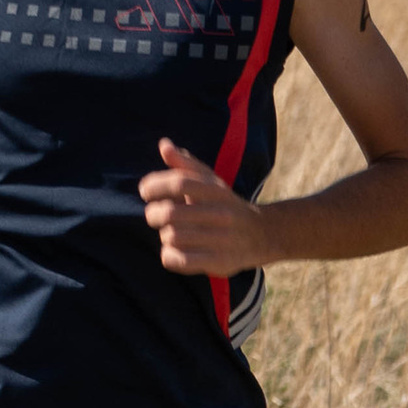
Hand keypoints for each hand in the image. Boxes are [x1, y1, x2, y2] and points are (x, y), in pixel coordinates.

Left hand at [138, 139, 262, 277]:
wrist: (261, 234)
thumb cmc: (226, 204)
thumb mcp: (211, 181)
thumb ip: (186, 164)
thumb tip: (164, 145)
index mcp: (217, 190)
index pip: (180, 183)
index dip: (155, 185)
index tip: (146, 191)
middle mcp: (221, 213)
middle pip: (170, 213)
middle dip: (153, 214)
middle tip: (155, 215)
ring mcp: (221, 239)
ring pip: (171, 237)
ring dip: (164, 235)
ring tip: (171, 233)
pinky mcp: (219, 262)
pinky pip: (178, 260)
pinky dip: (169, 255)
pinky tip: (175, 250)